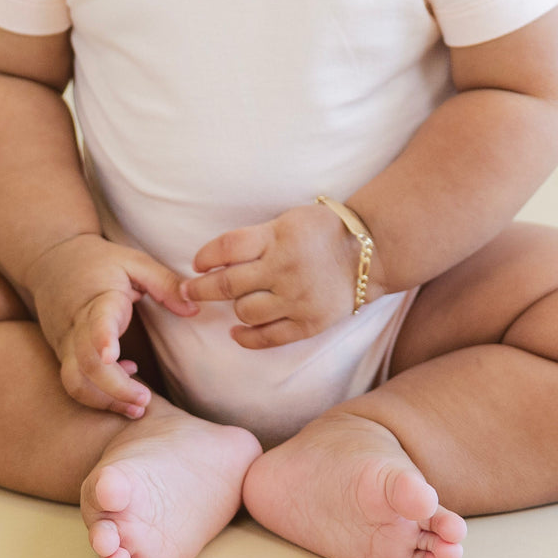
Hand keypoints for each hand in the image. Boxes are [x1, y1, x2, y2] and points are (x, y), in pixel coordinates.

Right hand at [27, 235, 197, 417]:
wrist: (50, 260)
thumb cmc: (99, 261)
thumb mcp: (134, 261)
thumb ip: (165, 283)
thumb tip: (193, 310)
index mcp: (97, 299)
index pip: (96, 321)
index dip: (103, 339)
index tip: (111, 356)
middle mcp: (76, 325)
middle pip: (86, 365)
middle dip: (115, 389)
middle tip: (145, 401)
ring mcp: (64, 343)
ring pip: (74, 381)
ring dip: (104, 401)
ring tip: (136, 408)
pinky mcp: (61, 354)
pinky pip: (74, 382)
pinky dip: (97, 394)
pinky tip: (125, 380)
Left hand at [180, 203, 363, 347]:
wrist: (369, 253)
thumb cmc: (323, 231)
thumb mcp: (288, 220)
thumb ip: (256, 237)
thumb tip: (216, 257)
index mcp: (278, 237)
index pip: (227, 248)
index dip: (205, 257)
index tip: (197, 264)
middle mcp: (284, 268)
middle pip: (228, 284)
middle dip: (201, 288)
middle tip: (188, 290)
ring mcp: (297, 298)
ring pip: (245, 311)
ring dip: (232, 308)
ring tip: (230, 303)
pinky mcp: (309, 323)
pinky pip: (268, 337)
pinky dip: (247, 337)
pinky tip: (237, 331)